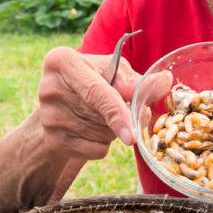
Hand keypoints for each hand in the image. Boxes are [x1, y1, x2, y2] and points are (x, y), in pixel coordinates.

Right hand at [35, 46, 170, 161]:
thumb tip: (164, 81)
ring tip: (102, 115)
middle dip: (121, 117)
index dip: (117, 113)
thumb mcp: (114, 71)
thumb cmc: (94, 78)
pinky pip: (94, 151)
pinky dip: (104, 145)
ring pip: (100, 136)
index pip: (95, 92)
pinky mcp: (51, 139)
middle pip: (101, 117)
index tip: (132, 135)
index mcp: (62, 61)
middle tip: (121, 107)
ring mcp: (47, 116)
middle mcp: (49, 87)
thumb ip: (138, 80)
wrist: (63, 102)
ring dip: (113, 131)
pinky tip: (94, 129)